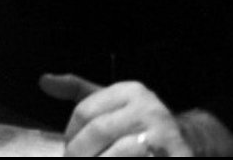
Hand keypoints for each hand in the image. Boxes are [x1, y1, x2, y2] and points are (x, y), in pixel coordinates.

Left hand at [39, 73, 192, 155]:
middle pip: (98, 132)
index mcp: (130, 91)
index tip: (67, 148)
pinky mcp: (176, 156)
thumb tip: (43, 81)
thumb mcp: (111, 101)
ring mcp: (164, 135)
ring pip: (116, 152)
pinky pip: (136, 159)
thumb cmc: (137, 122)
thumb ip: (76, 91)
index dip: (70, 134)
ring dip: (96, 159)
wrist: (190, 141)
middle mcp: (148, 108)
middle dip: (79, 152)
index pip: (85, 111)